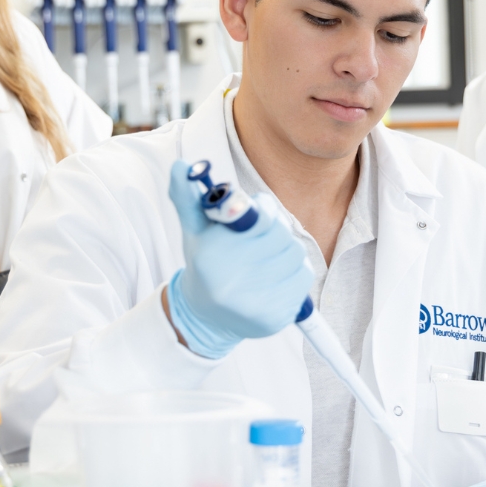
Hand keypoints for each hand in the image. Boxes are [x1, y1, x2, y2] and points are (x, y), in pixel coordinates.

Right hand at [165, 159, 312, 358]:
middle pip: (282, 236)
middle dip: (276, 229)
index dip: (265, 211)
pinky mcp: (275, 320)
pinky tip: (275, 276)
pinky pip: (303, 279)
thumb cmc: (204, 261)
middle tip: (265, 232)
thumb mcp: (194, 228)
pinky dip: (294, 273)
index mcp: (211, 256)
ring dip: (286, 250)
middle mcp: (231, 284)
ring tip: (268, 255)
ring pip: (296, 255)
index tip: (257, 212)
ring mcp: (254, 305)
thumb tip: (182, 167)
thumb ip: (188, 195)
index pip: (262, 219)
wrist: (204, 315)